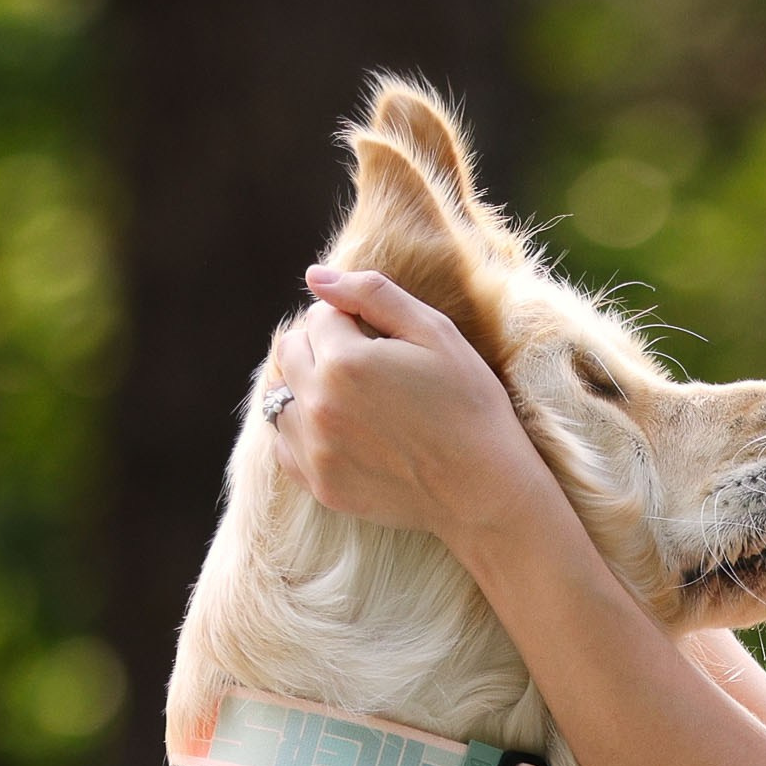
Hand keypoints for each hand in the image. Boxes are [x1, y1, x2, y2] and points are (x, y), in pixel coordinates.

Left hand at [268, 266, 553, 545]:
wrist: (485, 489)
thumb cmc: (470, 404)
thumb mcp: (435, 333)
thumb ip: (372, 294)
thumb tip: (314, 276)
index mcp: (345, 361)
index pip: (319, 315)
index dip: (353, 320)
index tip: (386, 342)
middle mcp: (317, 405)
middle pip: (289, 351)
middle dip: (322, 347)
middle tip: (369, 366)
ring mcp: (314, 449)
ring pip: (280, 396)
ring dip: (307, 387)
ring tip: (354, 398)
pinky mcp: (319, 484)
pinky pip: (284, 443)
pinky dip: (303, 430)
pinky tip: (343, 431)